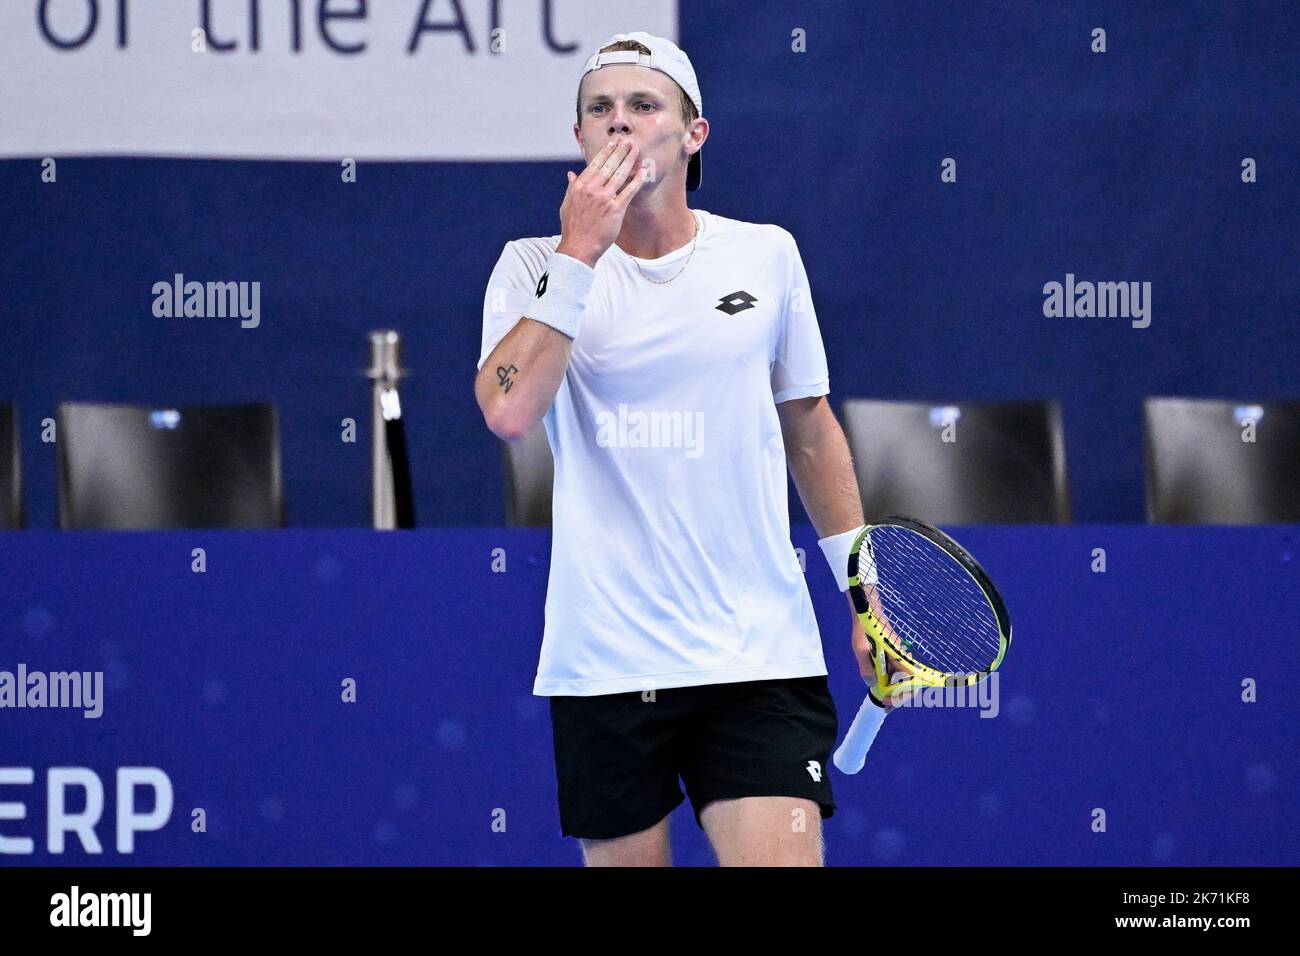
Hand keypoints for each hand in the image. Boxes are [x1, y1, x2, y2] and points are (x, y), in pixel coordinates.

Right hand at [556, 139, 647, 267]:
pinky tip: (643, 172)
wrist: (578, 247)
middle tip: (629, 141)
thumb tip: (571, 174)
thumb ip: (571, 187)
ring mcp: (605, 198)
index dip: (606, 152)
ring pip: (620, 174)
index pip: (595, 164)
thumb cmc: (572, 228)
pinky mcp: (616, 209)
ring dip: (629, 160)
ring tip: (636, 150)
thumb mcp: (567, 204)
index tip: (613, 143)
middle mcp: (592, 189)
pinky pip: (629, 191)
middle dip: (620, 151)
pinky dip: (637, 180)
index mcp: (580, 186)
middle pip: (609, 165)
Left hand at [848, 590, 916, 709]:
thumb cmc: (864, 628)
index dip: (901, 695)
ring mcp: (897, 657)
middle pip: (908, 683)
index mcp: (897, 656)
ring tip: (883, 701)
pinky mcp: (892, 656)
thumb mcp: (860, 648)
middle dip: (899, 697)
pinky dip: (890, 683)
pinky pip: (895, 673)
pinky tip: (881, 688)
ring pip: (902, 679)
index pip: (909, 680)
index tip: (887, 701)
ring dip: (894, 691)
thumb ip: (865, 666)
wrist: (867, 612)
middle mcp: (901, 658)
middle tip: (886, 705)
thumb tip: (872, 684)